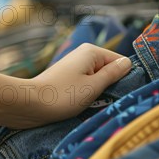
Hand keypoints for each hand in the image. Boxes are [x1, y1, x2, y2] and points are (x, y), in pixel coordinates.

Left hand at [0, 43, 131, 128]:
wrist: (29, 103)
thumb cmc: (63, 96)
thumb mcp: (93, 87)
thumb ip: (113, 75)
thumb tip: (128, 63)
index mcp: (92, 52)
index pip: (120, 62)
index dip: (123, 79)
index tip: (120, 96)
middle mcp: (83, 55)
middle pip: (109, 71)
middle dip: (110, 87)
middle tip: (105, 103)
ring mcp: (74, 66)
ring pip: (97, 79)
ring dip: (98, 93)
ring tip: (91, 105)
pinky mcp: (66, 78)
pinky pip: (85, 84)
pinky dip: (87, 95)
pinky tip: (82, 105)